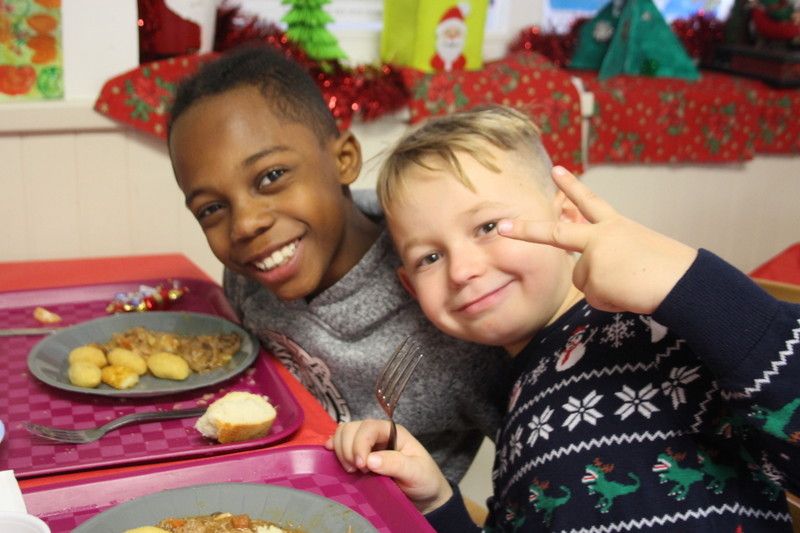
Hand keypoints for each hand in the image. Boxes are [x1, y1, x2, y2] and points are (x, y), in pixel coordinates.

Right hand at [325, 420, 452, 513]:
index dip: (360, 444)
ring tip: (350, 470)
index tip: (361, 466)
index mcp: (393, 432)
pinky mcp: (358, 456)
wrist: (424, 496)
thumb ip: (395, 464)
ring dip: (340, 450)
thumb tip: (370, 459)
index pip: (368, 427)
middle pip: (351, 428)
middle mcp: (377, 434)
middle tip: (355, 471)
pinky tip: (331, 456)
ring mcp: (366, 444)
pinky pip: (340, 445)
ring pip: (343, 434)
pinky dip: (334, 449)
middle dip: (347, 448)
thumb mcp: (416, 472)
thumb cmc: (424, 480)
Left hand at [497, 166, 696, 313]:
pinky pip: (594, 298)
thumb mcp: (638, 250)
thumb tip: (593, 275)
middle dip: (527, 231)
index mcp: (616, 225)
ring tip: (632, 283)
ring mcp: (593, 257)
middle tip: (503, 227)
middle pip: (556, 233)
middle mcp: (600, 237)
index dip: (572, 186)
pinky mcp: (592, 278)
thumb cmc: (668, 268)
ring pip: (585, 280)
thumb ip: (610, 255)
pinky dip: (611, 301)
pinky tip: (628, 294)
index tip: (555, 170)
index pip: (590, 202)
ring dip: (606, 289)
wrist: (681, 281)